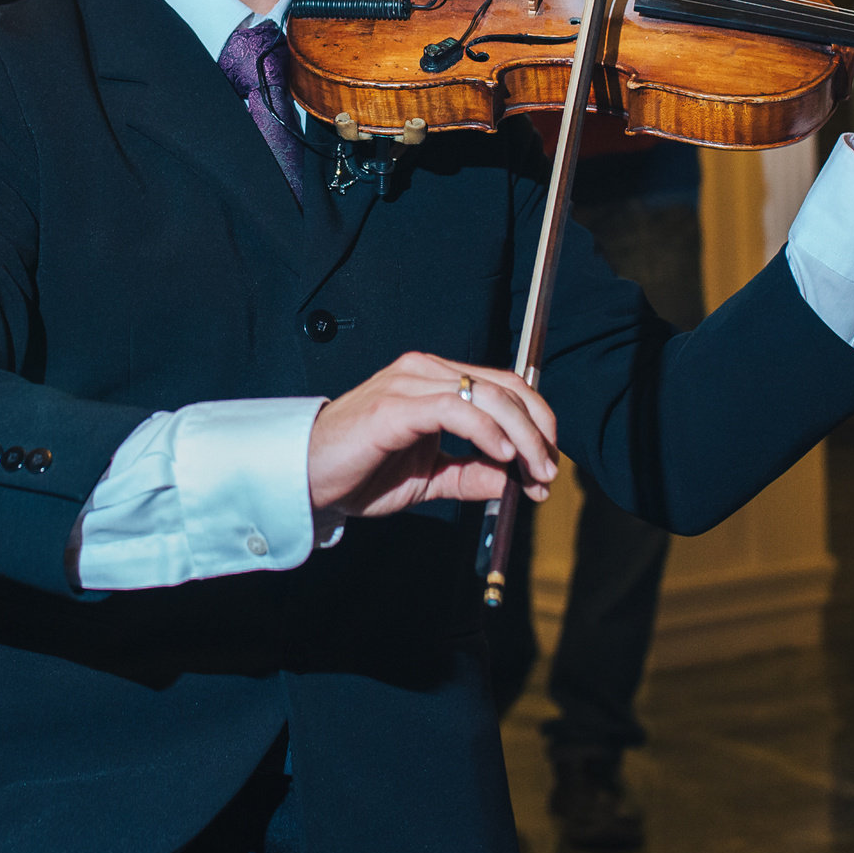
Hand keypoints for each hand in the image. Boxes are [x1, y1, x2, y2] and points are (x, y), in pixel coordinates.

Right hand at [307, 352, 558, 517]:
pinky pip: (455, 408)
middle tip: (547, 474)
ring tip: (532, 473)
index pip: (503, 385)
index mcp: (433, 381)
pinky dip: (487, 431)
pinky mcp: (396, 406)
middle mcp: (424, 371)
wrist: (307, 480)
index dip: (536, 421)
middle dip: (537, 432)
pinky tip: (502, 456)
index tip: (547, 466)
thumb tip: (513, 481)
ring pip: (487, 395)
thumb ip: (469, 475)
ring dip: (522, 437)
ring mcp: (409, 384)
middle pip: (504, 386)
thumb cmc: (359, 473)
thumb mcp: (427, 479)